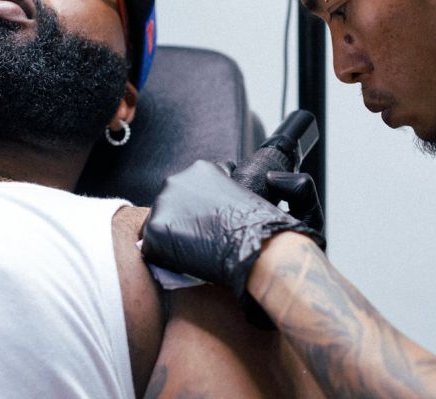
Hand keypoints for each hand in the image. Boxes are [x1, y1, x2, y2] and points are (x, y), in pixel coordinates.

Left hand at [142, 161, 324, 303]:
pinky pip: (153, 248)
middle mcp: (179, 180)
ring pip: (163, 224)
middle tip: (206, 241)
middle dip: (188, 220)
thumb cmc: (271, 231)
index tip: (215, 222)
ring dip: (176, 238)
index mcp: (205, 169)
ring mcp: (164, 205)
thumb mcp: (282, 192)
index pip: (196, 185)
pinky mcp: (156, 232)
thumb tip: (274, 177)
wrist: (261, 256)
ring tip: (196, 256)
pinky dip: (166, 258)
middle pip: (175, 203)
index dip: (206, 206)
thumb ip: (278, 182)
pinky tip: (186, 266)